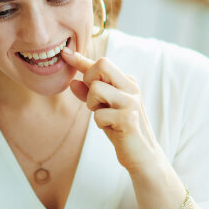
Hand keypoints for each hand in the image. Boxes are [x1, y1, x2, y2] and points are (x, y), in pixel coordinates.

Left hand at [61, 47, 161, 172]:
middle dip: (90, 79)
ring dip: (93, 105)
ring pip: (96, 89)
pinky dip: (100, 123)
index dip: (81, 59)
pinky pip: (99, 114)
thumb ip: (89, 94)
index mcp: (127, 82)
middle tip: (95, 100)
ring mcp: (131, 102)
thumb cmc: (122, 129)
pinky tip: (112, 129)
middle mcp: (131, 87)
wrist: (142, 155)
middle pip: (102, 64)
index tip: (66, 53)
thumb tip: (72, 82)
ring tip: (105, 117)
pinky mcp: (129, 118)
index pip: (102, 63)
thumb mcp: (104, 108)